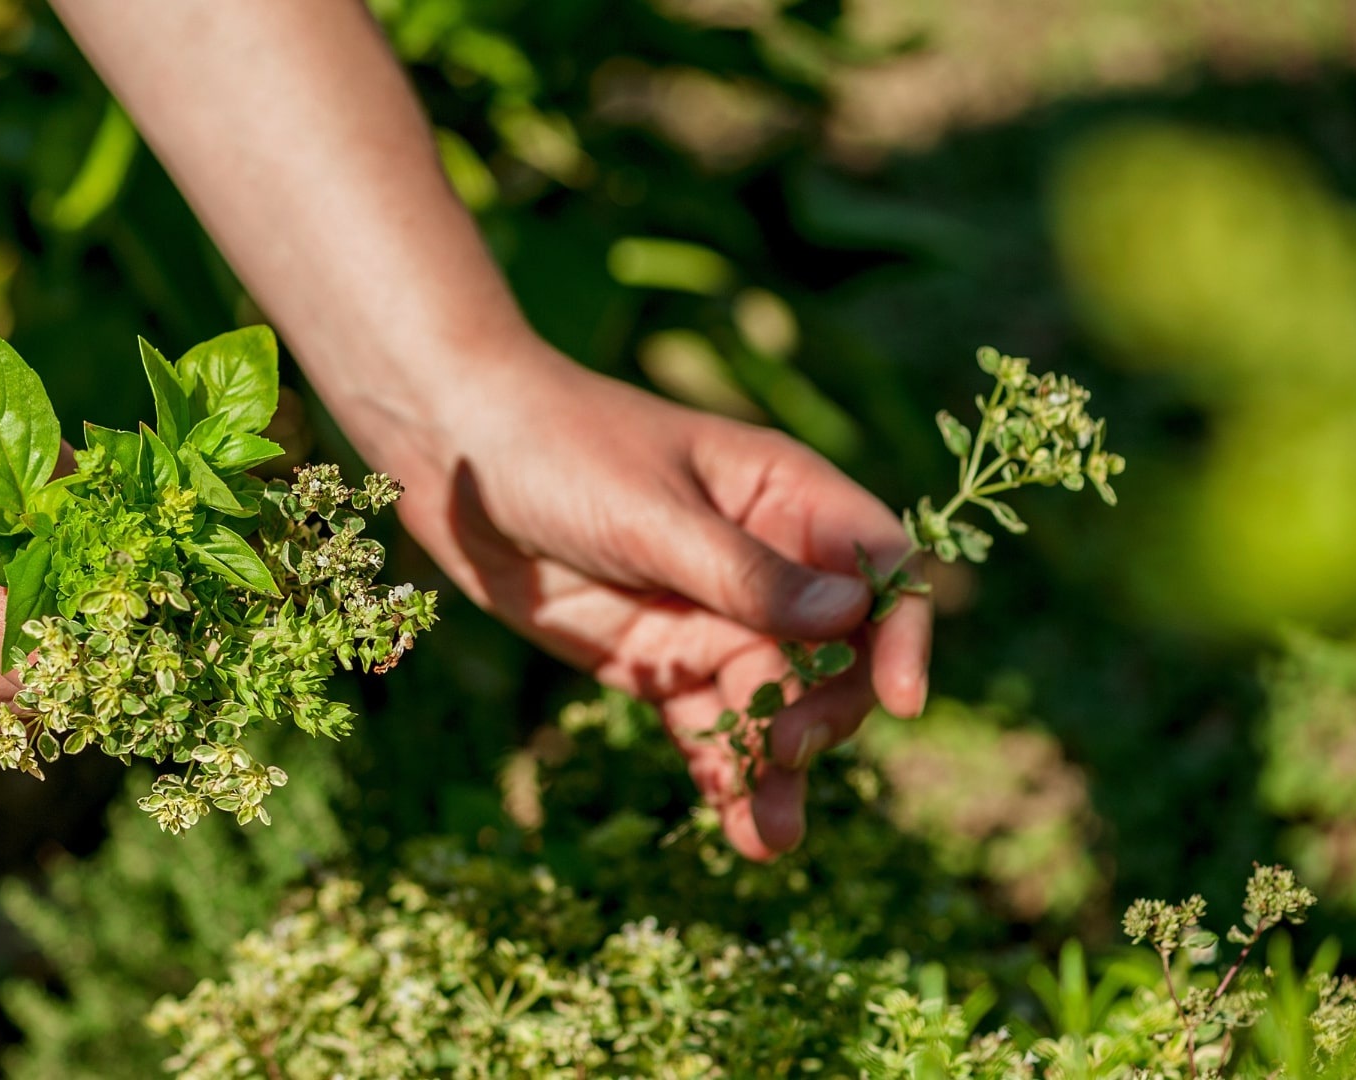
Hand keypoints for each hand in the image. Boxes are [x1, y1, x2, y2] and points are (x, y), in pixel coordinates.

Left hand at [364, 345, 931, 858]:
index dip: (902, 632)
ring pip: (773, 705)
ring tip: (771, 838)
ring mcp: (710, 617)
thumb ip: (743, 573)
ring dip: (779, 769)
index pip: (879, 566)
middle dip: (826, 711)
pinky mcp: (656, 662)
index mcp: (784, 495)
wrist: (453, 453)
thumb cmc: (560, 448)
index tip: (901, 700)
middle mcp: (764, 562)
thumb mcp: (649, 511)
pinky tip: (735, 827)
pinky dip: (725, 776)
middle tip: (785, 750)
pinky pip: (707, 728)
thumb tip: (850, 618)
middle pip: (836, 655)